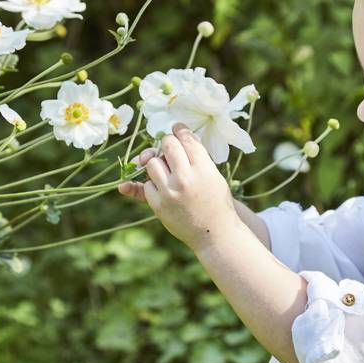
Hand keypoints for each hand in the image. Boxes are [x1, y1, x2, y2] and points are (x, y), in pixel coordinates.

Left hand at [118, 122, 238, 249]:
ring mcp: (171, 191)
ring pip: (151, 163)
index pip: (186, 139)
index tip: (176, 128)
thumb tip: (175, 136)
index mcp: (203, 168)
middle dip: (166, 143)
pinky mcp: (159, 205)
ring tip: (167, 172)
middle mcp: (186, 177)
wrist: (216, 233)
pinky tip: (166, 190)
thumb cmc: (216, 201)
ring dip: (157, 164)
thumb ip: (195, 157)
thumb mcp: (212, 175)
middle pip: (167, 145)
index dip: (179, 130)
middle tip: (169, 148)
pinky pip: (147, 184)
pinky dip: (154, 185)